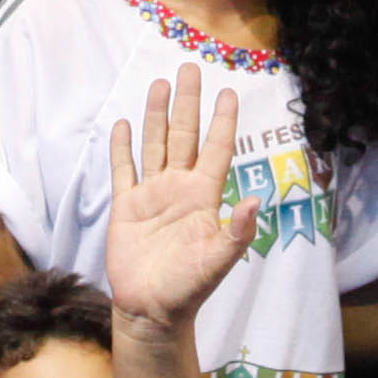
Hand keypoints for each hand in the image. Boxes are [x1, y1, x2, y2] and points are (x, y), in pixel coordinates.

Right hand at [95, 68, 255, 325]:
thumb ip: (237, 232)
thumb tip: (255, 201)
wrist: (151, 309)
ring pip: (155, 145)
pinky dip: (123, 148)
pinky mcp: (126, 206)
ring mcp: (152, 194)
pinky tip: (124, 125)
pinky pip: (124, 170)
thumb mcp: (218, 261)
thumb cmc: (189, 288)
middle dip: (188, 103)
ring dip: (157, 115)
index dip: (224, 121)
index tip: (230, 91)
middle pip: (185, 135)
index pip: (218, 149)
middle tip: (190, 67)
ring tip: (159, 83)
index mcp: (204, 197)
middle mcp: (180, 188)